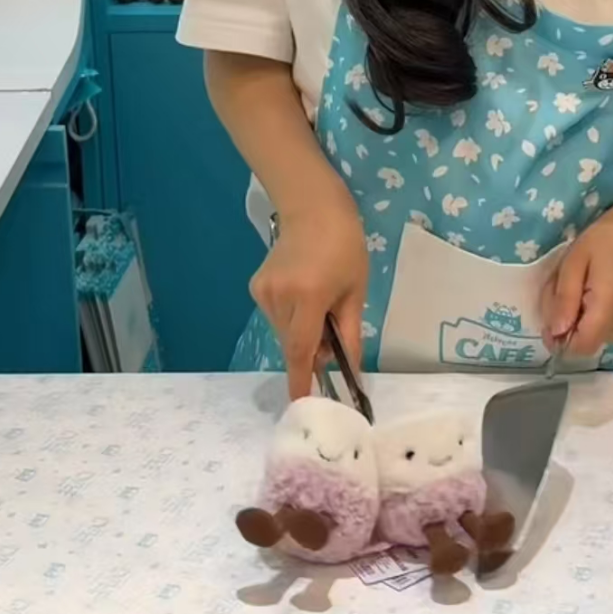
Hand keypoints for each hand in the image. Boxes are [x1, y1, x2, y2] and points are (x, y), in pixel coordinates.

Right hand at [250, 193, 368, 400]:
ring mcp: (264, 292)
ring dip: (301, 333)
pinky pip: (276, 316)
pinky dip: (291, 318)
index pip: (301, 350)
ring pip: (283, 332)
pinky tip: (303, 294)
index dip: (301, 380)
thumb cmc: (345, 246)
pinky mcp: (257, 287)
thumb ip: (349, 333)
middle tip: (332, 341)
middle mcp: (280, 297)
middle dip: (311, 353)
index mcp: (308, 297)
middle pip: (292, 344)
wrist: (313, 208)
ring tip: (319, 307)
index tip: (301, 404)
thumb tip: (348, 370)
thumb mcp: (355, 291)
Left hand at [539, 214, 612, 356]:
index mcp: (609, 307)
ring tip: (577, 290)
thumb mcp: (572, 263)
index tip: (548, 321)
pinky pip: (599, 333)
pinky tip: (588, 297)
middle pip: (583, 343)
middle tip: (562, 292)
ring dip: (575, 320)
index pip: (582, 346)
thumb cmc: (601, 243)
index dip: (559, 341)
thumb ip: (564, 299)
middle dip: (565, 324)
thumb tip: (556, 333)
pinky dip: (587, 320)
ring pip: (589, 338)